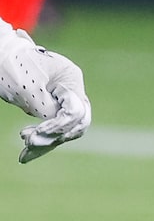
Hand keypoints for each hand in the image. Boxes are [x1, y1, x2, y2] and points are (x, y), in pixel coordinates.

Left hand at [0, 28, 88, 161]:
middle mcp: (71, 89)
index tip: (31, 134)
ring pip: (64, 128)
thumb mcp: (28, 90)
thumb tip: (55, 132)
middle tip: (26, 142)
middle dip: (53, 137)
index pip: (75, 112)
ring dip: (45, 142)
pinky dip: (41, 139)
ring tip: (24, 153)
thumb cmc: (10, 67)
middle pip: (75, 123)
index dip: (56, 127)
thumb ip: (47, 111)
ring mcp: (62, 97)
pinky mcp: (50, 104)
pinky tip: (28, 153)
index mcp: (71, 79)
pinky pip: (53, 127)